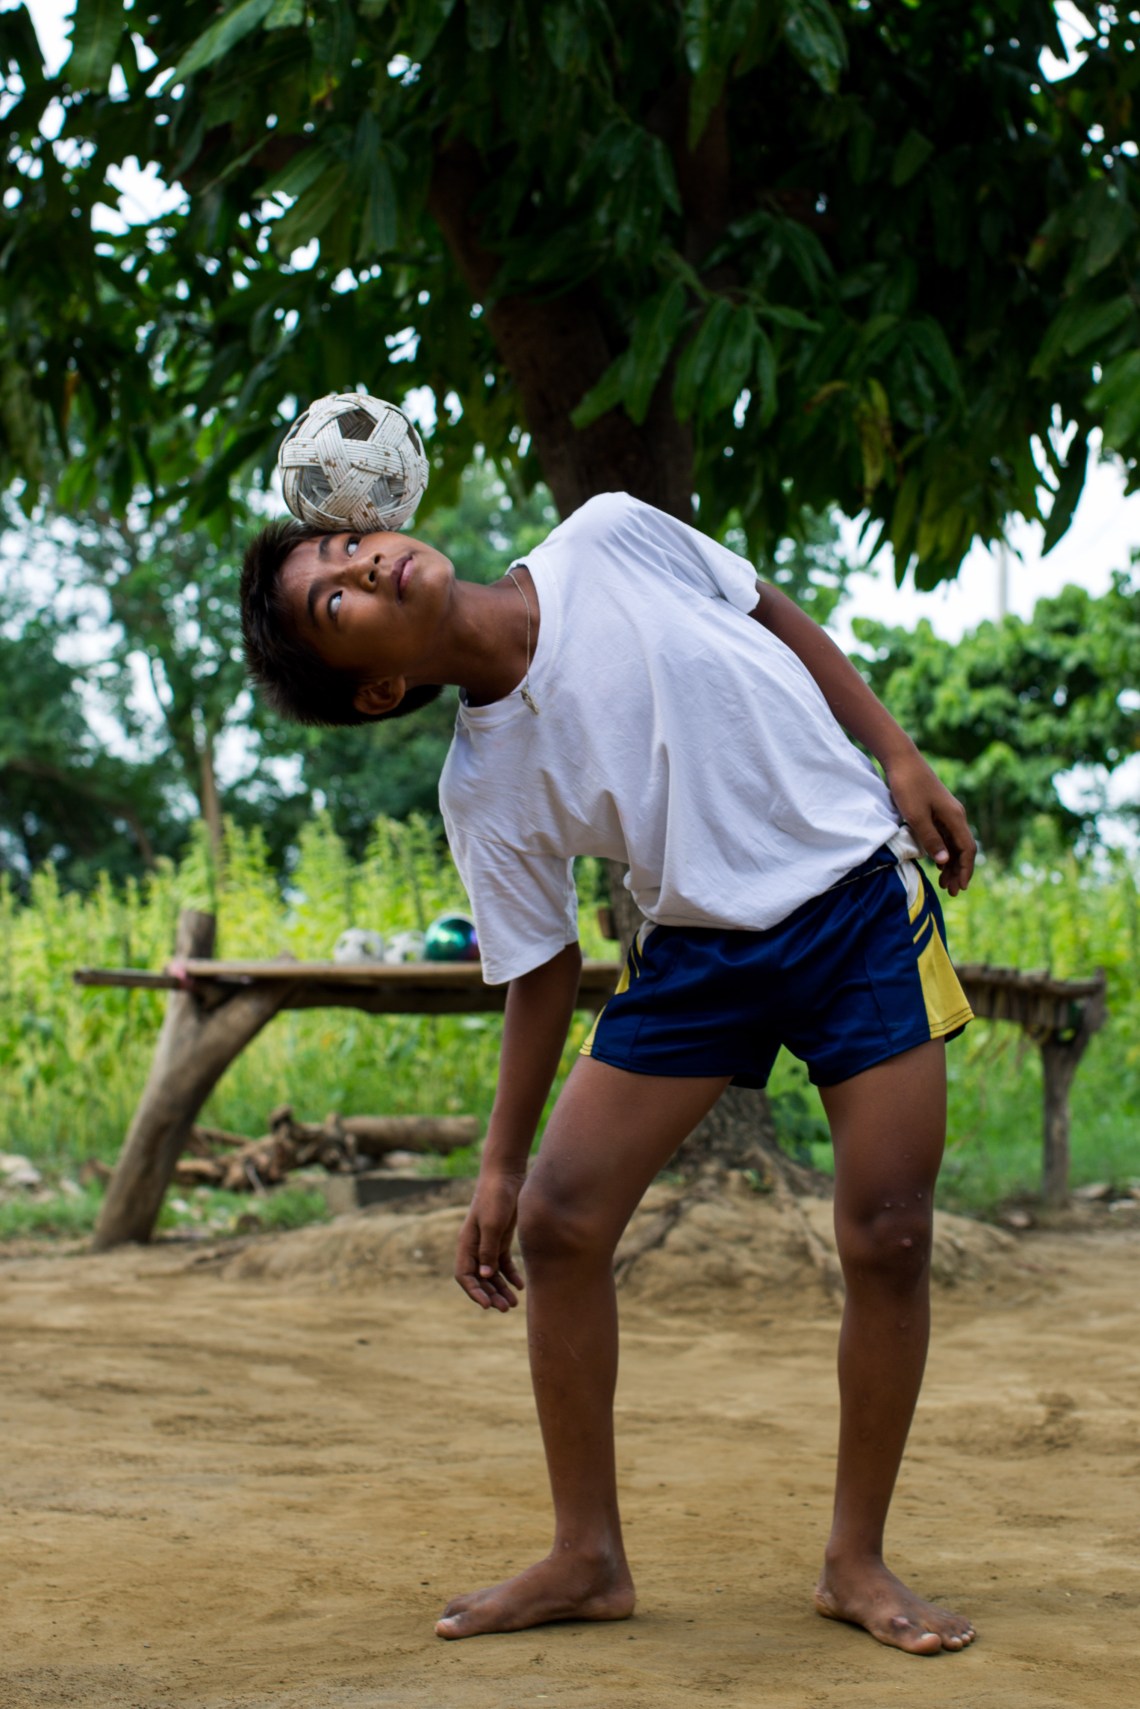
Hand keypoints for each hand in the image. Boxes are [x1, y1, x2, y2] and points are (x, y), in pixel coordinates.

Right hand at [454, 1169, 525, 1310]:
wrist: (506, 1174)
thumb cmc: (496, 1196)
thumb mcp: (493, 1224)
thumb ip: (488, 1250)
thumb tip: (485, 1276)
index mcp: (467, 1243)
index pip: (464, 1275)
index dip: (474, 1292)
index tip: (487, 1305)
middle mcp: (475, 1245)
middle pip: (480, 1278)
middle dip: (490, 1294)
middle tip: (505, 1308)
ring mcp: (489, 1242)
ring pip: (492, 1273)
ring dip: (500, 1289)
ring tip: (513, 1303)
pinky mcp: (502, 1238)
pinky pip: (503, 1263)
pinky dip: (510, 1275)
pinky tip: (520, 1285)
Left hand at [884, 749, 976, 895]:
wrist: (901, 759)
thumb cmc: (907, 786)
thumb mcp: (916, 817)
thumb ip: (930, 839)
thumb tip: (945, 862)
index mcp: (955, 817)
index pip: (967, 849)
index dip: (965, 870)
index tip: (960, 887)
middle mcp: (955, 815)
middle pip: (962, 849)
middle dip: (959, 871)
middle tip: (951, 891)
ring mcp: (946, 812)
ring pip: (953, 843)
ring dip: (951, 863)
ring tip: (944, 882)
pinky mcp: (936, 810)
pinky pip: (945, 836)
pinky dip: (943, 852)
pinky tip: (937, 863)